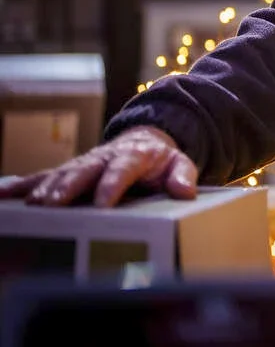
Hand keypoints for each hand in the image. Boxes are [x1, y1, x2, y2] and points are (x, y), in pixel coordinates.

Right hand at [0, 126, 196, 206]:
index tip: (103, 204)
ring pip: (62, 174)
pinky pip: (44, 176)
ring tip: (33, 205)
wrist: (144, 142)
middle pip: (84, 171)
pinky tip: (5, 194)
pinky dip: (23, 184)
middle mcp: (104, 157)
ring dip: (46, 189)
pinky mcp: (69, 170)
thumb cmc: (160, 159)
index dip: (111, 186)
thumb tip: (186, 191)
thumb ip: (183, 176)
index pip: (122, 170)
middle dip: (69, 187)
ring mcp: (84, 163)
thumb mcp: (179, 163)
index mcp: (133, 155)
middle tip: (54, 204)